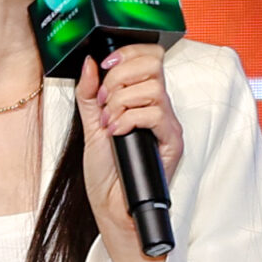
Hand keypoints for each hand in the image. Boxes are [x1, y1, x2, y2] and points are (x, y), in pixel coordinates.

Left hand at [76, 46, 182, 261]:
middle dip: (120, 77)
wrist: (111, 208)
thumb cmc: (106, 174)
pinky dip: (130, 119)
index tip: (105, 66)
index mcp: (143, 100)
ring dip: (121, 102)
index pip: (149, 57)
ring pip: (153, 88)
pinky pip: (156, 113)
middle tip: (105, 101)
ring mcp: (167, 125)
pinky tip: (117, 132)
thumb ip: (89, 93)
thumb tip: (90, 62)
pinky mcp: (172, 142)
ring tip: (109, 123)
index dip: (128, 54)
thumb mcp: (90, 125)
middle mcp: (160, 109)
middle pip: (154, 64)